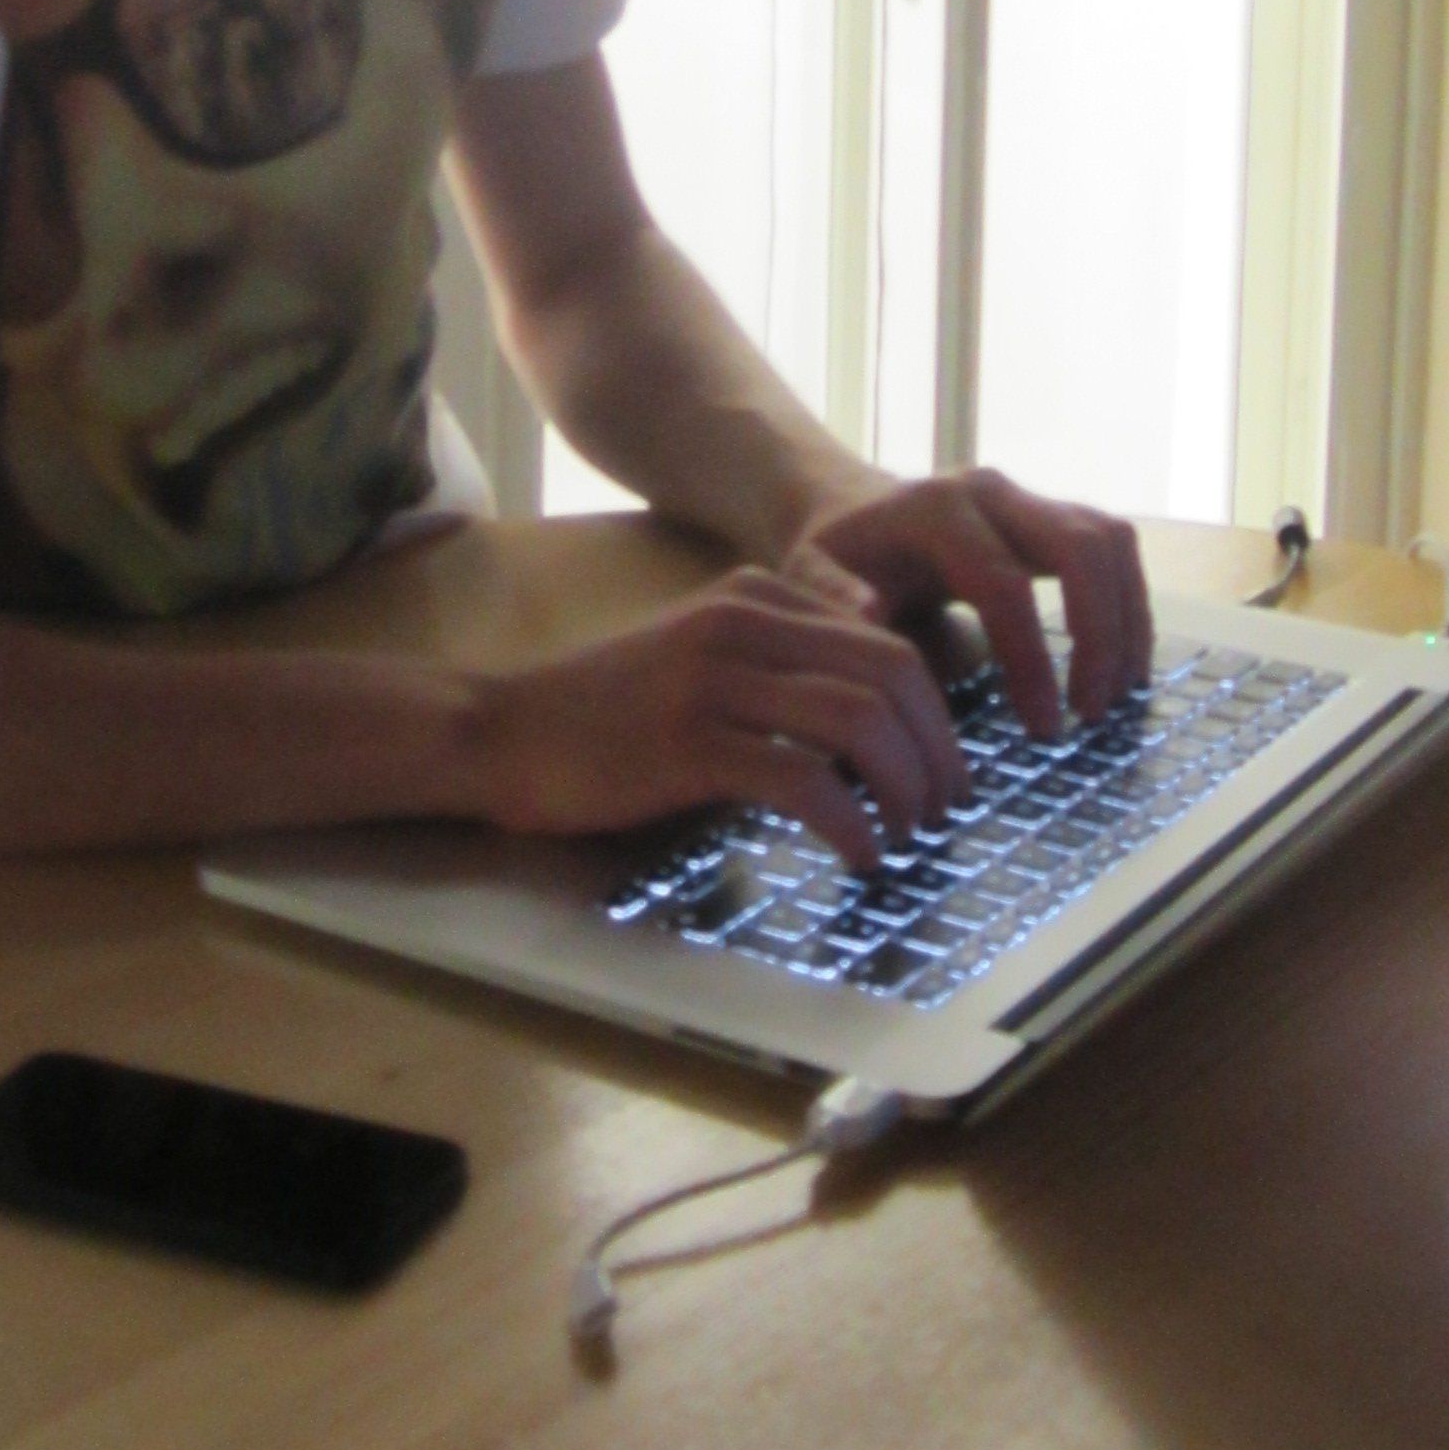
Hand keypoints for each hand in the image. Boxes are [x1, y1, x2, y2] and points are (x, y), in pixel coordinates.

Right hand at [470, 572, 971, 870]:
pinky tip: (858, 853)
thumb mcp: (703, 662)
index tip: (943, 767)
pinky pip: (803, 779)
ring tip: (909, 832)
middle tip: (946, 806)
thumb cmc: (605, 715)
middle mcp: (742, 623)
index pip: (887, 643)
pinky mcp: (689, 743)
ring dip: (904, 786)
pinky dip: (850, 822)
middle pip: (891, 674)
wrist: (503, 731)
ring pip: (858, 722)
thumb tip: (877, 727)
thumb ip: (779, 672)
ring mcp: (715, 679)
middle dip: (938, 748)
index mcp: (754, 597)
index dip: (936, 712)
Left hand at [790, 470, 1152, 738]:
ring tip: (1115, 695)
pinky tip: (1118, 666)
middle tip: (1092, 712)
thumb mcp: (809, 578)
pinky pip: (1113, 547)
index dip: (1032, 659)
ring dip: (1127, 619)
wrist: (848, 511)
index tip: (1045, 727)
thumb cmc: (832, 557)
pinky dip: (1128, 603)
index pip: (1005, 584)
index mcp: (934, 510)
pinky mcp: (1051, 513)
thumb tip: (873, 615)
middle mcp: (991, 491)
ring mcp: (1028, 497)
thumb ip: (833, 601)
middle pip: (1080, 546)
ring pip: (1110, 540)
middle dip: (1101, 634)